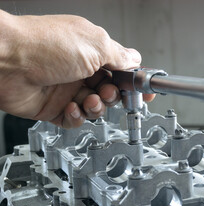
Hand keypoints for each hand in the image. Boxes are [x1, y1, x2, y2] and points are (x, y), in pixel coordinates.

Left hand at [0, 11, 154, 127]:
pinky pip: (76, 119)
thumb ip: (119, 55)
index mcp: (92, 51)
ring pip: (95, 107)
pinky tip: (71, 107)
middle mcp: (81, 69)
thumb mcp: (94, 44)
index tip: (146, 92)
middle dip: (114, 95)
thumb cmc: (44, 44)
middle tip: (109, 93)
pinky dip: (77, 116)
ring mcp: (67, 88)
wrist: (5, 60)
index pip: (122, 68)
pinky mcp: (54, 107)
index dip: (134, 82)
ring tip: (88, 99)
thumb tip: (135, 59)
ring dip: (96, 106)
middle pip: (110, 91)